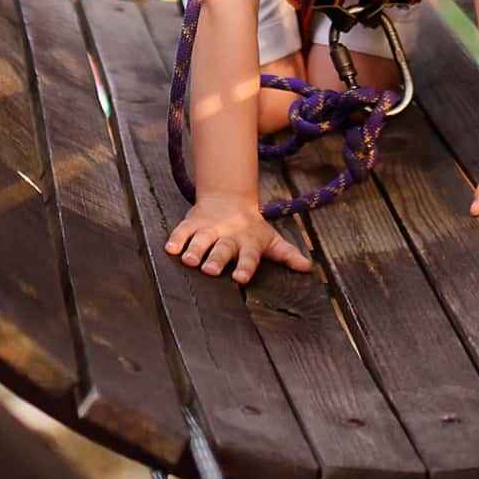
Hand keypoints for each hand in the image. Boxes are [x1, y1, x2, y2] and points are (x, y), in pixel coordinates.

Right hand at [166, 193, 313, 285]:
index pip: (249, 256)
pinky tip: (170, 249)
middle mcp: (228, 236)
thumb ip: (287, 253)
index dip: (245, 267)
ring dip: (195, 249)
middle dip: (216, 259)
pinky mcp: (193, 223)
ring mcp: (210, 229)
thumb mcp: (270, 240)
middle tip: (210, 269)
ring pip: (201, 240)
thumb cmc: (252, 230)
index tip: (240, 278)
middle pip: (222, 249)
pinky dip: (176, 239)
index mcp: (248, 242)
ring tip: (189, 260)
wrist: (229, 200)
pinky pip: (183, 231)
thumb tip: (308, 267)